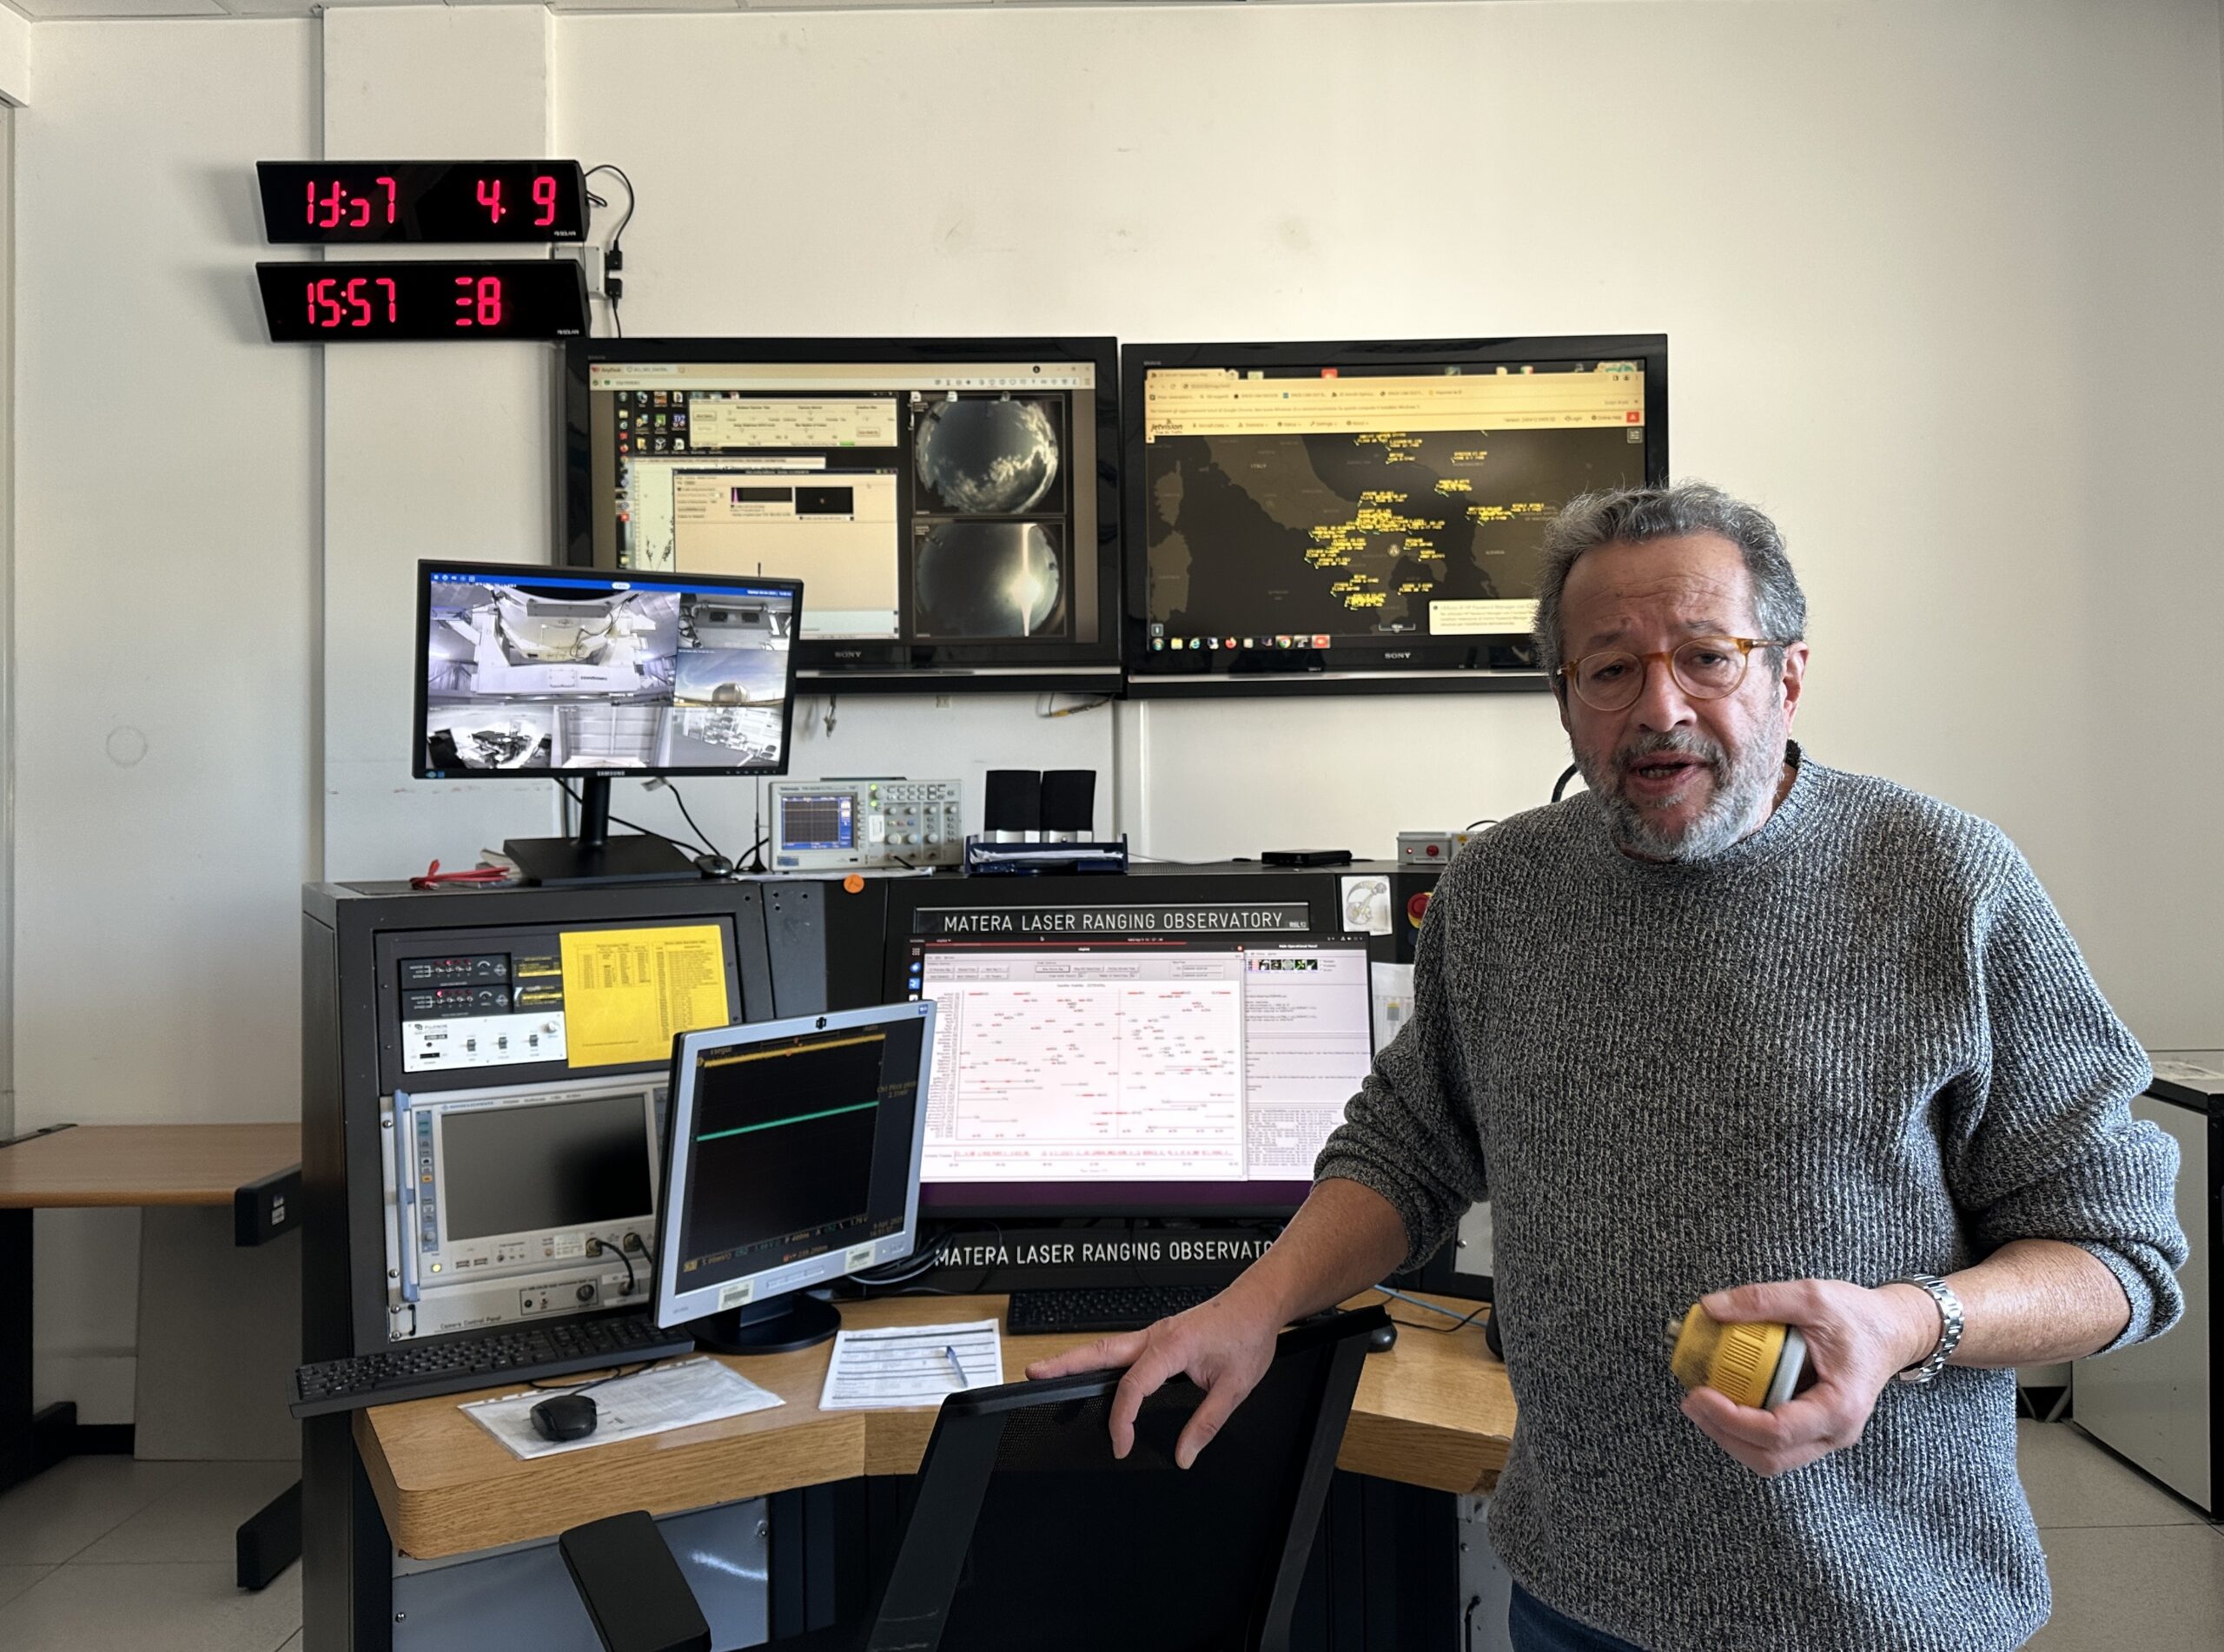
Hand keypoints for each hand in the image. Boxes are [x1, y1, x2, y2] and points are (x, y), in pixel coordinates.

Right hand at [1024, 1289, 1280, 1468]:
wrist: (1260, 1302)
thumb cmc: (1248, 1335)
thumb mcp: (1235, 1387)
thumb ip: (1207, 1423)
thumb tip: (1185, 1454)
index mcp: (1171, 1346)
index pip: (1132, 1387)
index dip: (1122, 1421)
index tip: (1121, 1446)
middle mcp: (1157, 1335)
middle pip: (1100, 1351)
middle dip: (1064, 1363)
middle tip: (1033, 1374)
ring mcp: (1156, 1332)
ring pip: (1107, 1346)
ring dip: (1077, 1359)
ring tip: (1048, 1371)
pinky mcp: (1161, 1334)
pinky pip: (1123, 1347)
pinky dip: (1101, 1359)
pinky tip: (1095, 1371)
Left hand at [1679, 1278, 1937, 1477]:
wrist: (1893, 1331)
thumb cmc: (1860, 1317)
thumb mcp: (1812, 1296)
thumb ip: (1761, 1300)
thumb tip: (1710, 1307)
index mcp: (1839, 1407)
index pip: (1777, 1432)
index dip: (1731, 1420)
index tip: (1699, 1395)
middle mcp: (1835, 1432)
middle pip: (1769, 1457)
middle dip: (1723, 1434)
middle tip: (1691, 1401)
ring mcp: (1825, 1436)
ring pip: (1770, 1458)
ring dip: (1730, 1436)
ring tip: (1700, 1403)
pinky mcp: (1814, 1430)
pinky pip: (1774, 1444)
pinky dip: (1744, 1430)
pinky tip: (1724, 1401)